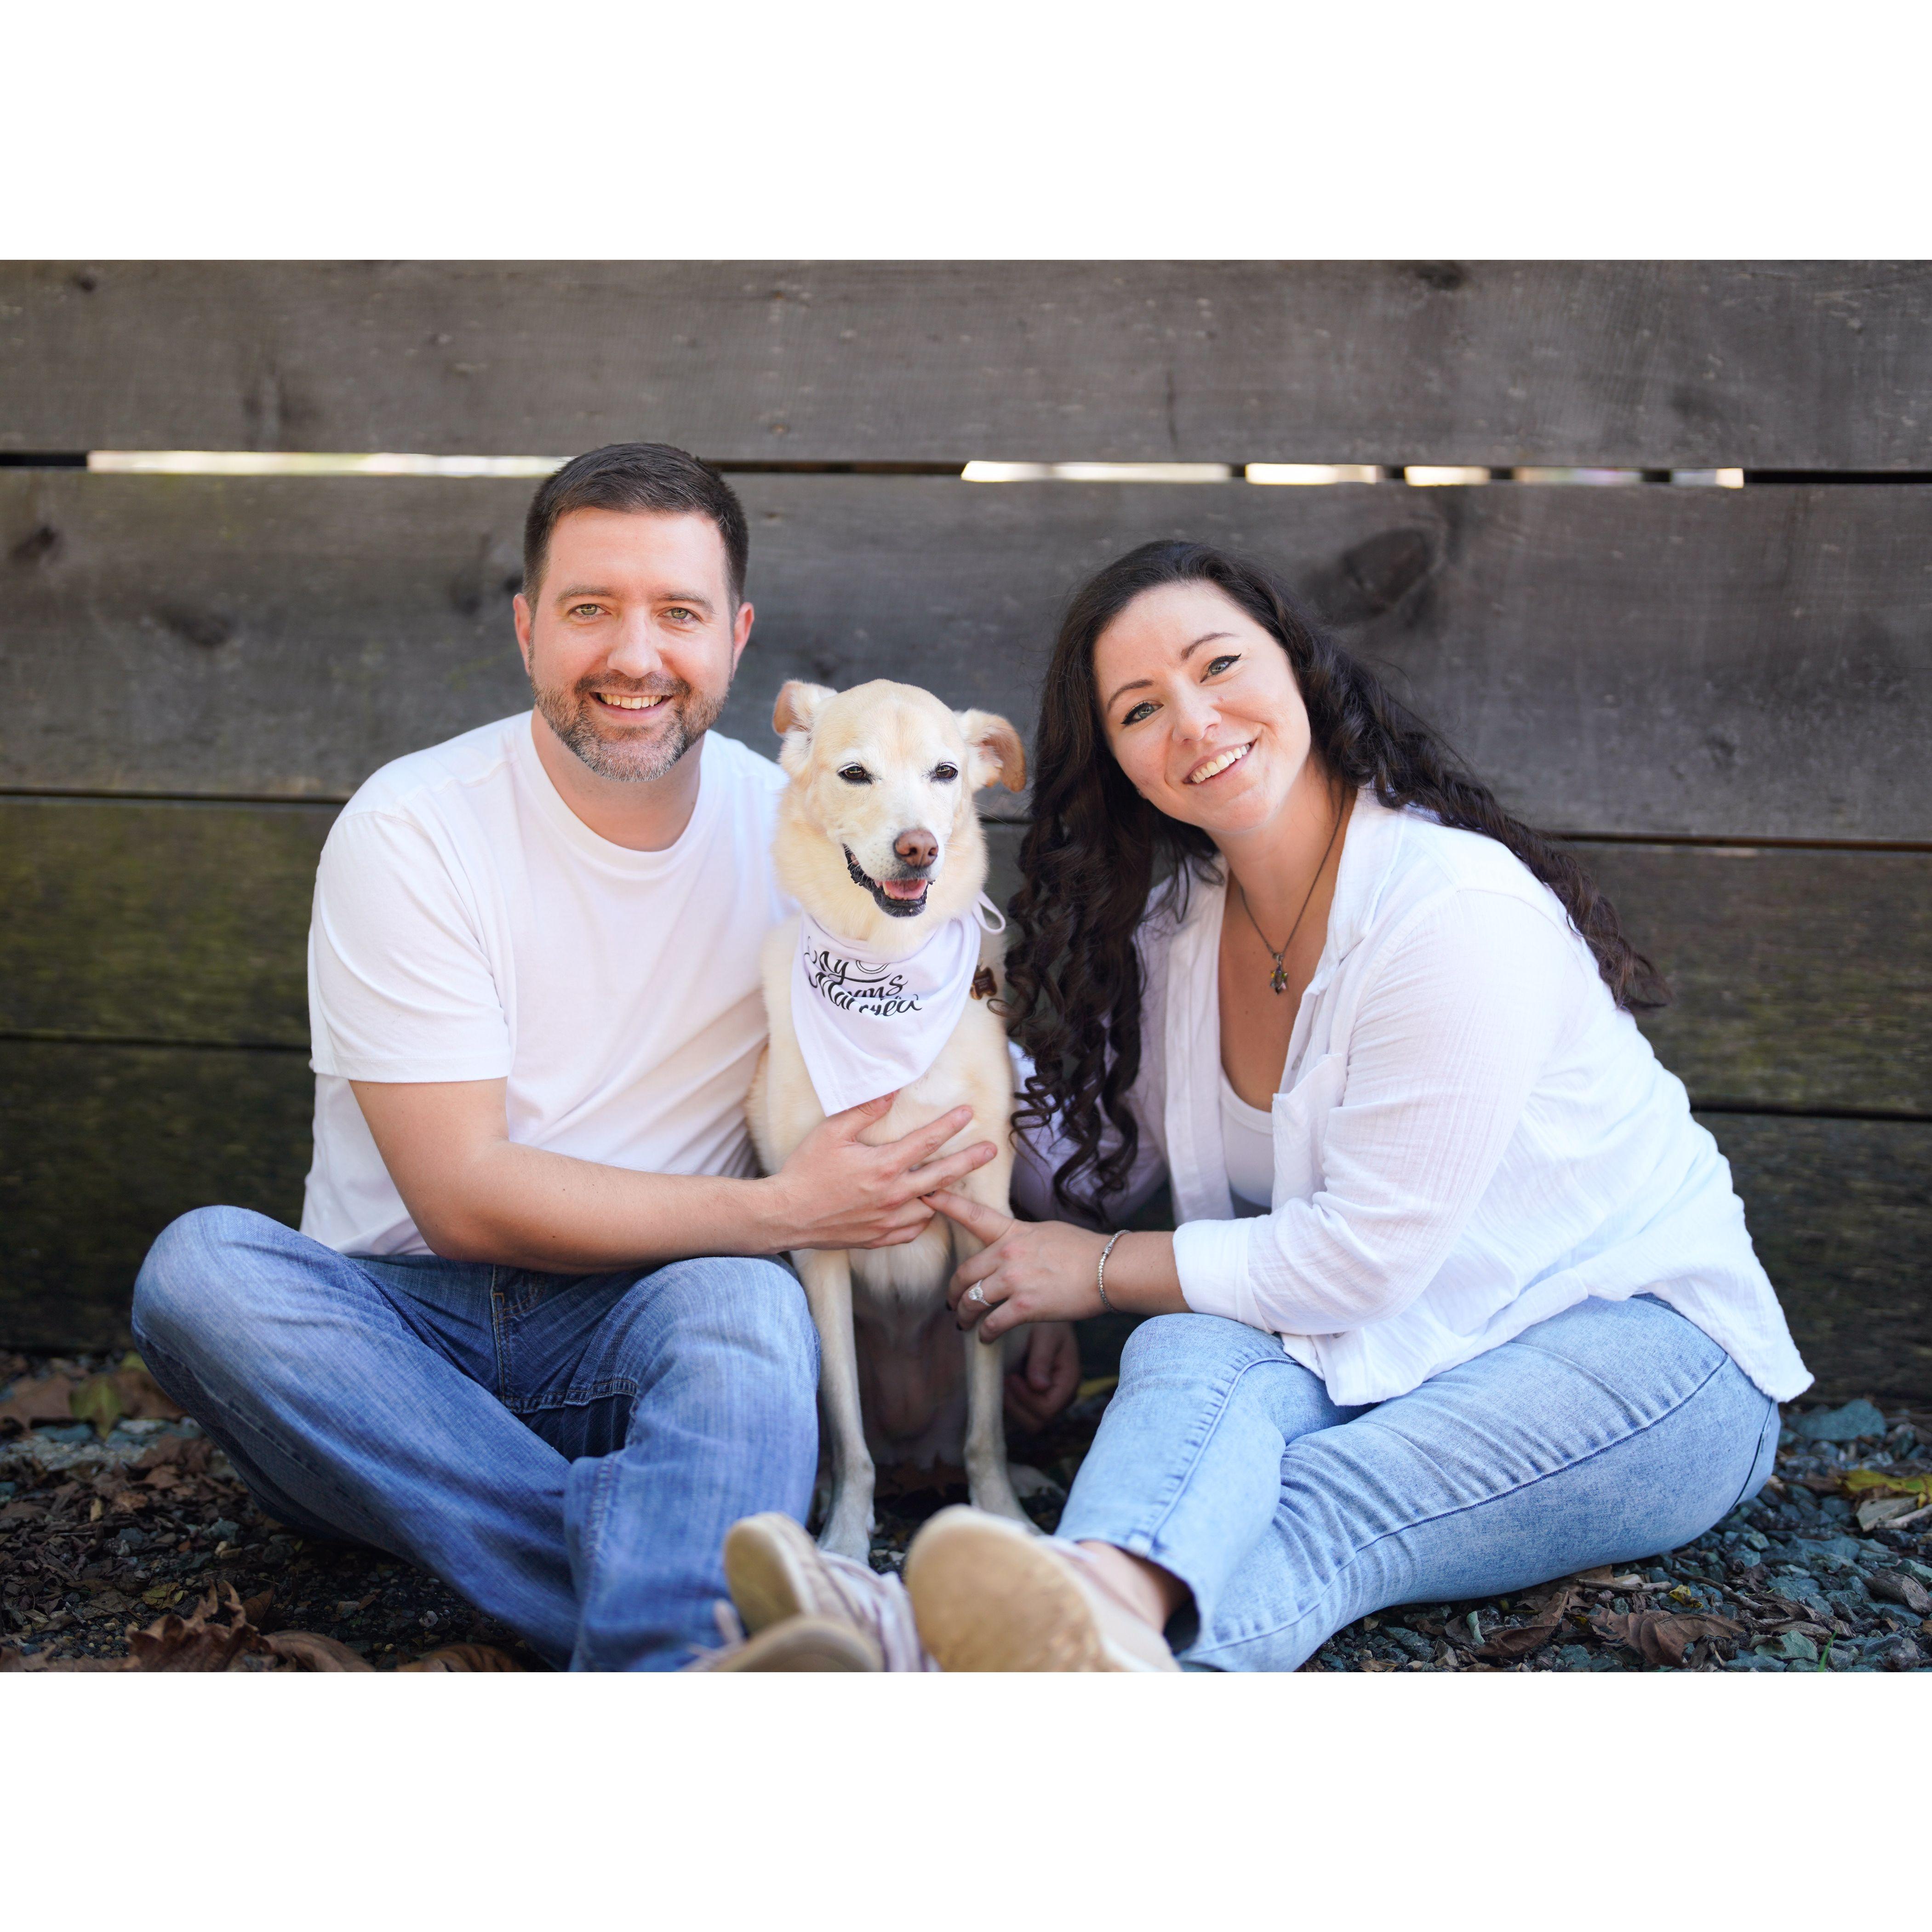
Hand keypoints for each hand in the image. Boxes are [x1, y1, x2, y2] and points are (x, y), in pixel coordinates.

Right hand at [770, 1096, 996, 1251]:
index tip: (968, 1113)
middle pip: (943, 1176)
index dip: (950, 1125)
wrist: (785, 1216)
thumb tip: (891, 1090)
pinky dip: (923, 1219)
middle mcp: (892, 1195)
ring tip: (956, 1181)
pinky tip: (924, 1209)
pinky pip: (913, 1230)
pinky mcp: (879, 1238)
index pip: (927, 1141)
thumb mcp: (831, 1133)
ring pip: (932, 1207)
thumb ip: (864, 1111)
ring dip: (946, 1193)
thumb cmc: (806, 1171)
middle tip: (990, 1150)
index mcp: (883, 1166)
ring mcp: (888, 1220)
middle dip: (970, 1161)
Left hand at [928, 1192, 1109, 1341]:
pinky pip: (993, 1323)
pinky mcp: (1025, 1306)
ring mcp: (1015, 1280)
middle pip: (964, 1273)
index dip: (945, 1204)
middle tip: (952, 1303)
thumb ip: (1021, 1239)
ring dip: (964, 1316)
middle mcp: (1008, 1254)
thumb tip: (1007, 1247)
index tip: (925, 1196)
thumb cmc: (1083, 1251)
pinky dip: (985, 1334)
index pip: (973, 1215)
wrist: (1110, 1268)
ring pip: (972, 1301)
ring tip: (964, 1324)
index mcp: (1014, 1231)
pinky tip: (986, 1338)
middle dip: (954, 1292)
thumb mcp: (1046, 1232)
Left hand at [1004, 1321, 1081, 1433]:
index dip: (1026, 1399)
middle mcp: (1063, 1395)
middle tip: (1005, 1380)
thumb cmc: (1046, 1322)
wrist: (1045, 1313)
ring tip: (1004, 1382)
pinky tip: (1005, 1386)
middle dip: (1017, 1405)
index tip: (1011, 1377)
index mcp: (1068, 1380)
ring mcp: (1052, 1398)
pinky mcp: (1039, 1398)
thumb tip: (1038, 1387)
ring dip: (1013, 1406)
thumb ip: (1041, 1359)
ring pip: (1031, 1422)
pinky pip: (1025, 1414)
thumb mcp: (1045, 1334)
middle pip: (1039, 1421)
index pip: (1047, 1409)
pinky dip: (1013, 1404)